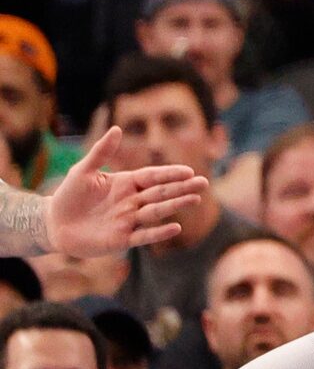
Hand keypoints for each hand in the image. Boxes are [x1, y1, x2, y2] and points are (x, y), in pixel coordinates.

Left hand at [46, 126, 207, 256]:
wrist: (54, 224)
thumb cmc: (69, 195)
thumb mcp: (83, 170)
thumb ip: (101, 152)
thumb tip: (116, 128)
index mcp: (126, 183)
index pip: (153, 176)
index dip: (170, 174)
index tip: (189, 171)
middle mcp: (131, 201)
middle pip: (161, 193)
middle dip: (182, 188)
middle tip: (204, 183)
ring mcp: (127, 220)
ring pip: (156, 211)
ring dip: (175, 205)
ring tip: (195, 199)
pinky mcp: (120, 240)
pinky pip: (143, 235)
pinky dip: (159, 232)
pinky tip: (175, 227)